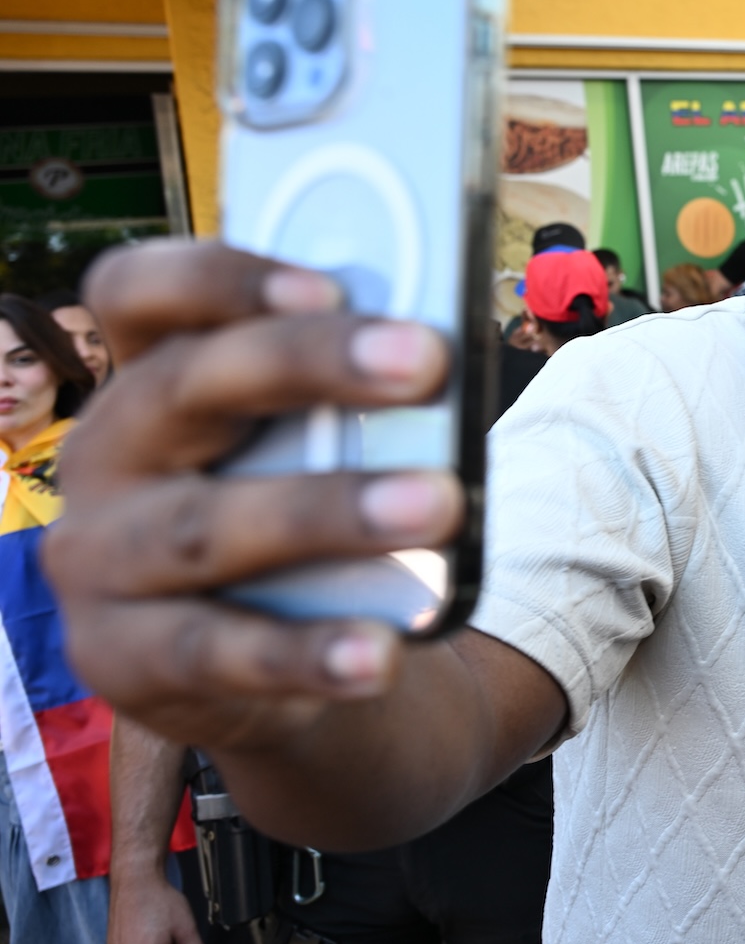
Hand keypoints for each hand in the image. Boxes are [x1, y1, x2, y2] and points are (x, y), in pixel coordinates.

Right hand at [43, 242, 460, 747]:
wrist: (274, 664)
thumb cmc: (300, 510)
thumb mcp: (313, 444)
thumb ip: (351, 398)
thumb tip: (444, 351)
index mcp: (153, 375)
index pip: (139, 292)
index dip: (220, 278)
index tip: (325, 285)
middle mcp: (108, 455)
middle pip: (187, 387)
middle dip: (309, 364)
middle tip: (427, 360)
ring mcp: (100, 559)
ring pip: (205, 527)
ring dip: (328, 511)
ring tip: (440, 504)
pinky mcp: (119, 657)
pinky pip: (215, 652)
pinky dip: (306, 652)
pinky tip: (378, 651)